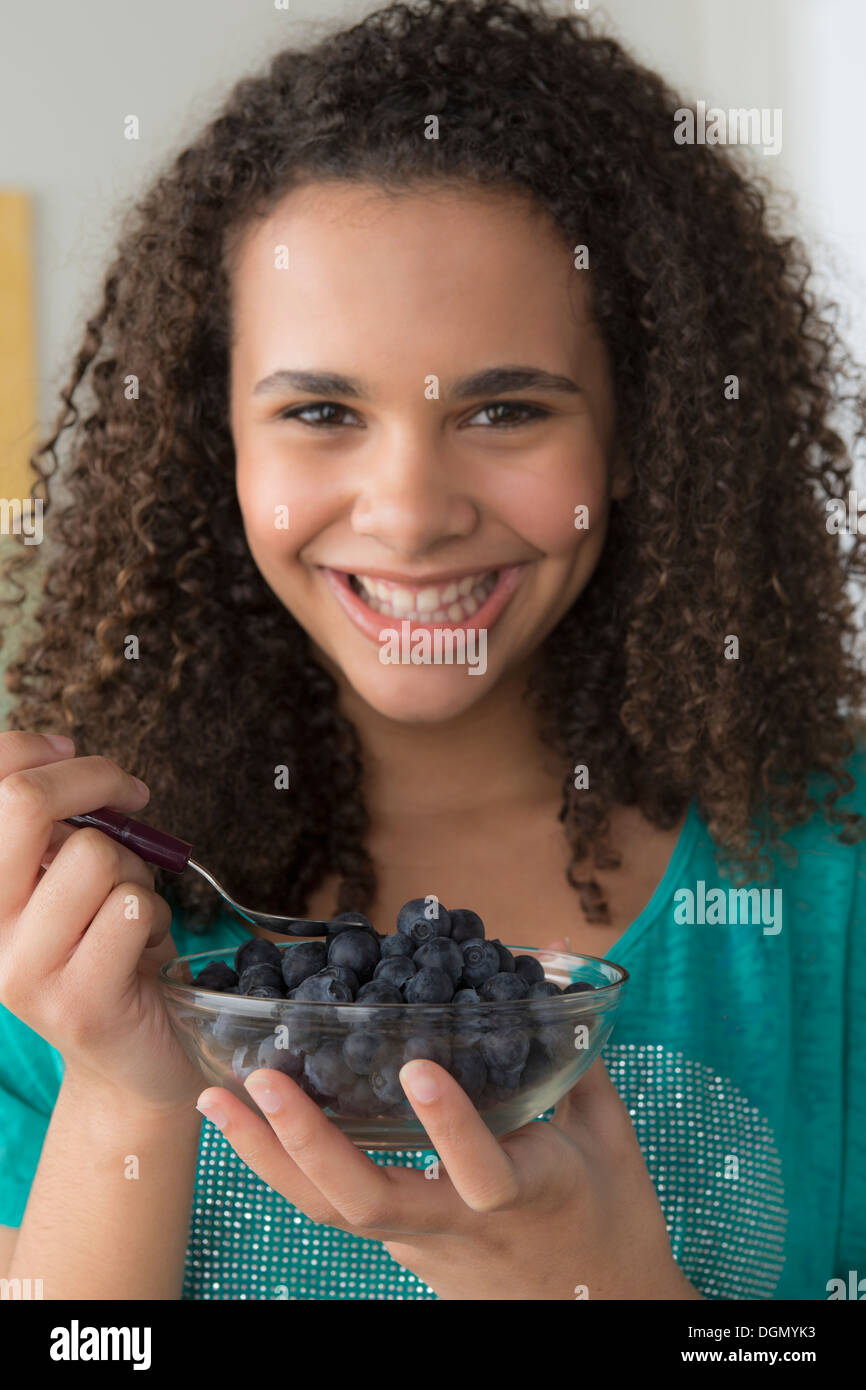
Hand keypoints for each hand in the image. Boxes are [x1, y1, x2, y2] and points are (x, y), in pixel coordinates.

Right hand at [0, 730, 203, 1110]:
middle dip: (93, 780)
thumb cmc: (108, 948)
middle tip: (132, 795)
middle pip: (23, 804)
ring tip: (132, 910)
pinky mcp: (77, 1004)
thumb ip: (56, 824)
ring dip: (136, 871)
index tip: (73, 752)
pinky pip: (133, 911)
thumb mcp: (70, 876)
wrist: (131, 1059)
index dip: (28, 747)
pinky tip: (145, 949)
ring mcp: (22, 971)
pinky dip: (157, 916)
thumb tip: (65, 756)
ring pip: (96, 856)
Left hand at [197, 931, 702, 1299]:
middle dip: (307, 1143)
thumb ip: (575, 1049)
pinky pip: (333, 1207)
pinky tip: (248, 1122)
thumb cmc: (610, 1218)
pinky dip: (285, 1165)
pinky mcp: (399, 1241)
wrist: (599, 1315)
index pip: (482, 1171)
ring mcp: (418, 1240)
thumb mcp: (609, 1135)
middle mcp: (456, 1225)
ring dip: (269, 1156)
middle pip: (366, 1203)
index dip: (449, 1125)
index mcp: (523, 1195)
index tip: (418, 1067)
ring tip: (219, 1099)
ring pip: (331, 1213)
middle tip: (262, 1080)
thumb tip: (557, 956)